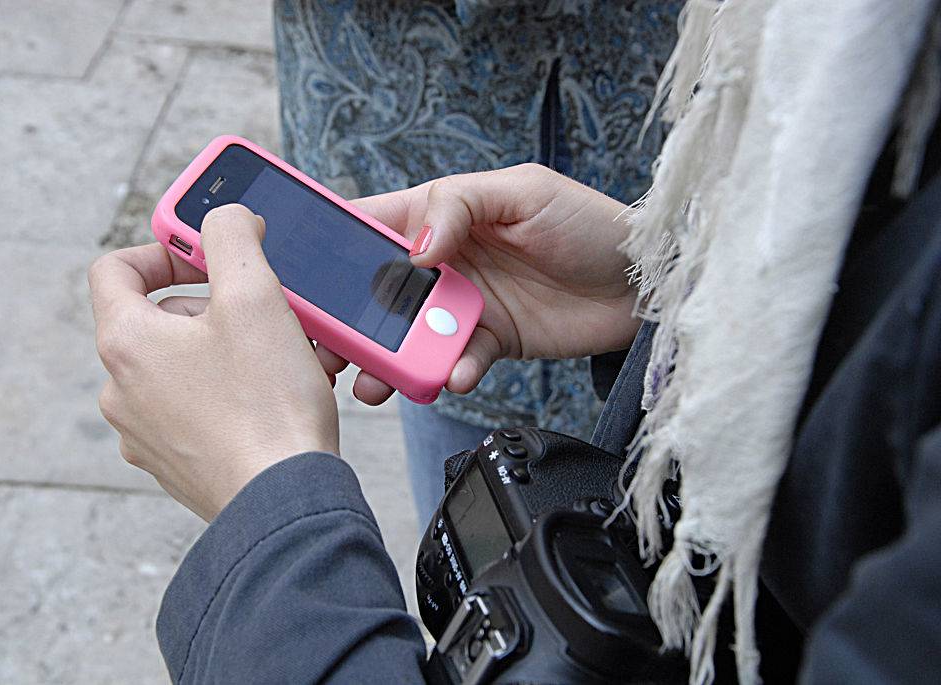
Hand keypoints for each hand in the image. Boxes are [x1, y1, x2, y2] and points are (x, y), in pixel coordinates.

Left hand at [88, 204, 338, 520]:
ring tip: (285, 360)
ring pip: (183, 367)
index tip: (209, 258)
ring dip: (230, 351)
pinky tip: (275, 400)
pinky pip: (196, 410)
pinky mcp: (176, 465)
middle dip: (217, 307)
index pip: (114, 269)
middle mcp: (120, 391)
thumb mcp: (254, 296)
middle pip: (159, 320)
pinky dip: (231, 393)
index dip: (162, 249)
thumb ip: (232, 236)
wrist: (285, 502)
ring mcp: (145, 435)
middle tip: (269, 313)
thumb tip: (226, 218)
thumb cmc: (268, 404)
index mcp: (126, 343)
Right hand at [321, 163, 640, 404]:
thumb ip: (458, 208)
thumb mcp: (523, 192)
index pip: (371, 227)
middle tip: (321, 351)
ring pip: (407, 337)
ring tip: (372, 384)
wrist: (647, 281)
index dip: (331, 250)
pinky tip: (455, 375)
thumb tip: (413, 250)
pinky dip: (449, 373)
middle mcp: (445, 264)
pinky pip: (456, 362)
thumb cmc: (587, 221)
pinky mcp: (491, 343)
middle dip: (346, 323)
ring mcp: (465, 306)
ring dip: (386, 360)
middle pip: (376, 294)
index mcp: (441, 217)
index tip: (299, 280)